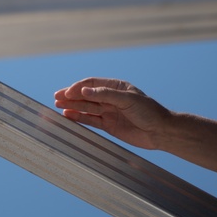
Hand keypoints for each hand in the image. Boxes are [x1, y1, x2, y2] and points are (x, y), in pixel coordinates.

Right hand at [54, 77, 170, 149]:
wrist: (161, 132)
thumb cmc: (149, 111)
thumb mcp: (128, 99)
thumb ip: (105, 94)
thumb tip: (84, 90)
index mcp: (116, 87)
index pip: (93, 84)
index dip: (78, 87)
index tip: (67, 92)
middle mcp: (111, 98)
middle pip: (87, 95)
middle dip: (71, 95)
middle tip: (56, 97)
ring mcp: (109, 111)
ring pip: (87, 107)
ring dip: (72, 106)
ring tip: (57, 106)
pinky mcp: (109, 125)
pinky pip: (91, 120)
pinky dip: (79, 118)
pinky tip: (68, 116)